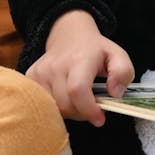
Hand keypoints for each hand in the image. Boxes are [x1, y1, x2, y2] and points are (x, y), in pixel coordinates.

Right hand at [25, 10, 133, 126]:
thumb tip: (115, 93)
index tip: (100, 118)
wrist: (69, 36)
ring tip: (79, 101)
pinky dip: (56, 108)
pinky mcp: (31, 77)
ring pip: (53, 108)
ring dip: (69, 112)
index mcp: (79, 59)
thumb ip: (123, 73)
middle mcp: (55, 65)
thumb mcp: (118, 55)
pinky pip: (42, 104)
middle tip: (92, 108)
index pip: (77, 90)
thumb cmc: (95, 50)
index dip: (89, 109)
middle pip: (65, 104)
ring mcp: (40, 72)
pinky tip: (65, 98)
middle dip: (82, 113)